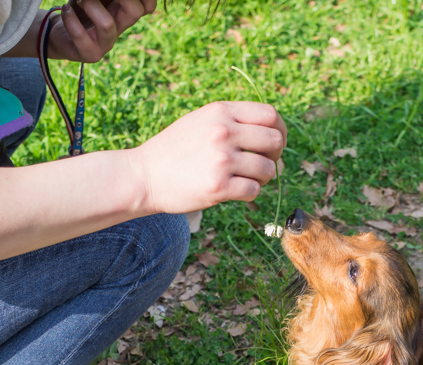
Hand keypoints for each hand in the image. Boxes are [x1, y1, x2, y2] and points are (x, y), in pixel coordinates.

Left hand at [50, 0, 155, 62]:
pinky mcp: (89, 54)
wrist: (58, 33)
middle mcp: (119, 28)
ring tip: (79, 0)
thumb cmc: (79, 11)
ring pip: (107, 24)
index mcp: (123, 13)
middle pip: (136, 12)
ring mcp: (106, 44)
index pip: (147, 7)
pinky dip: (70, 18)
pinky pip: (81, 36)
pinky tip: (66, 10)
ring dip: (90, 5)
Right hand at [130, 102, 287, 214]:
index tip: (274, 143)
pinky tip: (235, 192)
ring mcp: (222, 159)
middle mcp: (223, 132)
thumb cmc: (175, 150)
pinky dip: (250, 194)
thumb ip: (233, 122)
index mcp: (221, 112)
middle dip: (274, 156)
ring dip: (263, 178)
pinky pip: (254, 190)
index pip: (270, 115)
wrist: (143, 176)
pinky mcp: (219, 186)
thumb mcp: (201, 121)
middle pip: (274, 141)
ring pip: (268, 169)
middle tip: (262, 165)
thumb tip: (275, 138)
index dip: (279, 130)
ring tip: (246, 180)